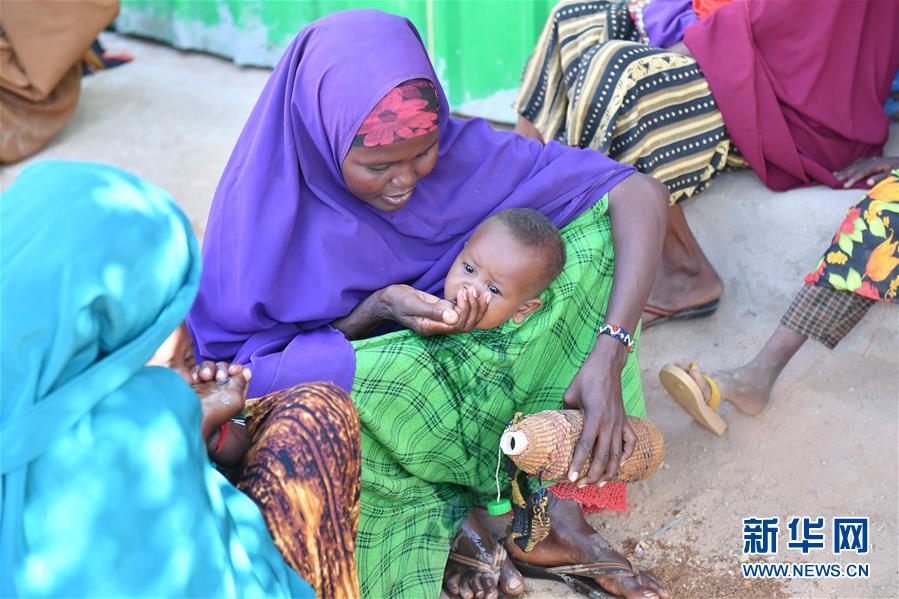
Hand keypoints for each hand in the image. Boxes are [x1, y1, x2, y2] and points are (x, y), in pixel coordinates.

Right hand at [192, 360, 250, 440]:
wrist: (189, 417)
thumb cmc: (215, 411)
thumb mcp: (235, 398)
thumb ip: (241, 383)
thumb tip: (247, 371)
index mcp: (233, 392)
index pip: (238, 374)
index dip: (237, 368)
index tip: (233, 371)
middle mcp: (220, 387)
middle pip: (223, 367)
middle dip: (221, 369)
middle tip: (218, 378)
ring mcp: (205, 385)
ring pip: (209, 366)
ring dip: (207, 368)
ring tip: (204, 377)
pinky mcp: (193, 384)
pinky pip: (195, 370)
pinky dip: (196, 371)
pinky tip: (195, 380)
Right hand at [381, 284, 489, 334]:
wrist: (388, 299)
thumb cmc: (397, 300)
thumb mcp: (412, 304)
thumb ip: (432, 311)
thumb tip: (453, 317)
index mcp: (431, 327)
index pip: (457, 325)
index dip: (465, 310)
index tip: (464, 292)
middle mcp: (438, 326)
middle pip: (465, 325)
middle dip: (474, 308)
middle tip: (473, 290)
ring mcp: (441, 318)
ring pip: (466, 319)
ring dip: (475, 306)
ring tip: (477, 290)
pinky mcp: (442, 310)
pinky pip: (461, 310)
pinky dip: (471, 302)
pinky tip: (475, 291)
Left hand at [563, 341, 636, 483]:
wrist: (607, 365)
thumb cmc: (586, 378)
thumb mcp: (570, 395)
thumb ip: (567, 414)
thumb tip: (560, 429)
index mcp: (594, 417)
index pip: (586, 446)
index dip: (577, 464)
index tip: (570, 478)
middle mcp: (609, 423)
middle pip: (603, 456)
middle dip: (592, 475)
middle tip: (580, 485)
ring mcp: (619, 423)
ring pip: (617, 455)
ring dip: (608, 472)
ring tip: (599, 484)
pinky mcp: (625, 421)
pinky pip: (630, 443)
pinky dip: (626, 456)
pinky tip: (618, 466)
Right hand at [835, 156, 898, 188]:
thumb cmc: (898, 170)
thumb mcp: (893, 174)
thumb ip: (880, 177)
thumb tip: (868, 182)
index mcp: (876, 164)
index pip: (861, 172)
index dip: (852, 179)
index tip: (844, 185)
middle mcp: (871, 160)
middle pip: (855, 167)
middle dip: (844, 174)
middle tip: (833, 181)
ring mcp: (870, 159)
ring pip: (854, 164)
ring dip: (844, 170)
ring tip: (834, 175)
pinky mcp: (869, 159)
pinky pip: (856, 163)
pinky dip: (848, 167)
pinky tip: (843, 170)